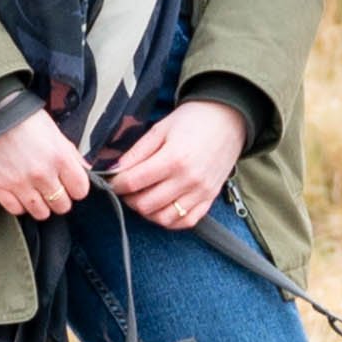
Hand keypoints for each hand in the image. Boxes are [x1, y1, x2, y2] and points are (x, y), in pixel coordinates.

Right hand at [0, 110, 90, 220]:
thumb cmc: (23, 119)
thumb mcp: (53, 131)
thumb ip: (71, 153)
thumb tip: (86, 170)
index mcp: (59, 157)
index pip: (80, 191)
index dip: (76, 188)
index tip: (69, 184)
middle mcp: (42, 174)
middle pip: (62, 206)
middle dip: (59, 199)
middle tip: (50, 188)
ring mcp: (19, 183)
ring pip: (41, 213)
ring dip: (41, 205)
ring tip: (35, 192)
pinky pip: (17, 210)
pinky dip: (19, 205)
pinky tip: (19, 193)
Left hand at [108, 100, 245, 229]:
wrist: (228, 119)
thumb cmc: (193, 120)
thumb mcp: (160, 129)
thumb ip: (137, 152)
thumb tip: (114, 170)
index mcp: (174, 158)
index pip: (134, 182)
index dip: (117, 184)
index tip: (113, 181)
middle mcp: (188, 180)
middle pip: (146, 204)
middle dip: (129, 199)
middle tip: (127, 189)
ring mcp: (201, 193)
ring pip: (163, 218)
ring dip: (147, 212)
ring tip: (142, 198)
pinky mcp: (210, 199)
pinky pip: (185, 222)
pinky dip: (169, 220)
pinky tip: (161, 207)